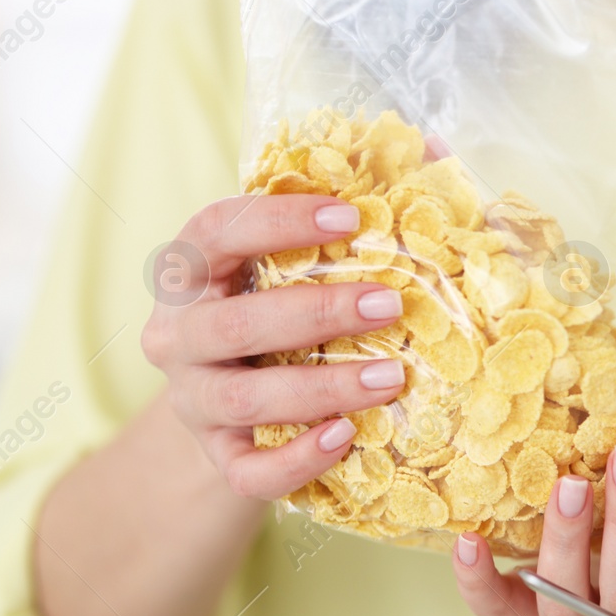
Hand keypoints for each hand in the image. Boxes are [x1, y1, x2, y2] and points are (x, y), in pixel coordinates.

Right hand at [139, 195, 406, 498]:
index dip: (277, 219)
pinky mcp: (220, 459)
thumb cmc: (283, 318)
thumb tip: (435, 145)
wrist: (237, 416)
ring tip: (392, 378)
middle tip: (392, 303)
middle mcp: (180, 336)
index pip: (215, 231)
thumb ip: (353, 209)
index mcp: (192, 272)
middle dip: (315, 313)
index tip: (350, 215)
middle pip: (232, 325)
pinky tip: (346, 438)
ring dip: (322, 387)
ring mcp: (195, 402)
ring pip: (244, 400)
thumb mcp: (298, 264)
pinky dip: (296, 460)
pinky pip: (250, 470)